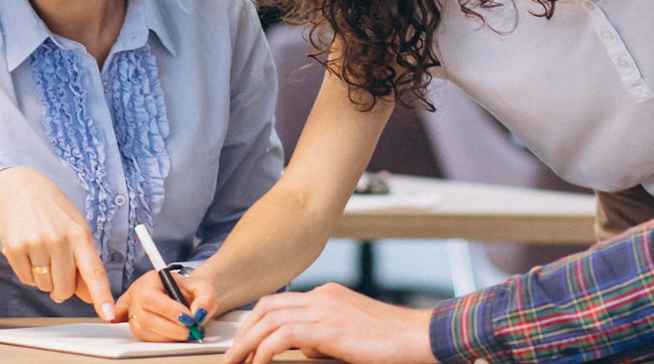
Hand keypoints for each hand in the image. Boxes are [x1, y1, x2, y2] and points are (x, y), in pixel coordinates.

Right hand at [0, 167, 115, 318]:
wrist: (19, 189)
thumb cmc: (53, 212)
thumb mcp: (75, 230)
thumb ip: (84, 263)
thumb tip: (88, 296)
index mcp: (80, 234)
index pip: (93, 271)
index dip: (101, 296)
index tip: (107, 314)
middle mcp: (59, 239)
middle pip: (65, 288)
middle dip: (62, 287)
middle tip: (57, 268)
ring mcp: (36, 243)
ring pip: (44, 286)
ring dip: (43, 278)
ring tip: (41, 252)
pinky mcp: (15, 248)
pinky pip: (26, 279)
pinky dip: (28, 272)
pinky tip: (29, 251)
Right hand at [117, 268, 219, 341]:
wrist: (189, 296)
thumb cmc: (192, 290)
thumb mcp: (205, 288)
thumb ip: (206, 299)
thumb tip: (198, 314)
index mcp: (151, 280)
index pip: (150, 297)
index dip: (168, 310)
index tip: (189, 319)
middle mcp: (137, 294)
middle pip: (145, 317)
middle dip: (170, 328)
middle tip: (191, 331)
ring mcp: (132, 310)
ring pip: (142, 330)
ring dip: (166, 337)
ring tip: (186, 334)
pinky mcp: (134, 324)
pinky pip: (141, 337)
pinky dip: (158, 341)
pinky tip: (171, 338)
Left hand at [223, 283, 433, 363]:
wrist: (421, 336)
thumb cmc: (394, 342)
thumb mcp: (352, 335)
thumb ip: (325, 338)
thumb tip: (304, 351)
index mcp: (328, 295)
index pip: (280, 302)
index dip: (256, 322)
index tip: (244, 342)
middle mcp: (323, 296)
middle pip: (267, 307)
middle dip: (244, 331)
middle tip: (232, 355)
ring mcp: (325, 309)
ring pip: (269, 319)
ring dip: (246, 343)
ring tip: (236, 362)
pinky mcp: (329, 328)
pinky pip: (282, 336)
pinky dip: (264, 350)